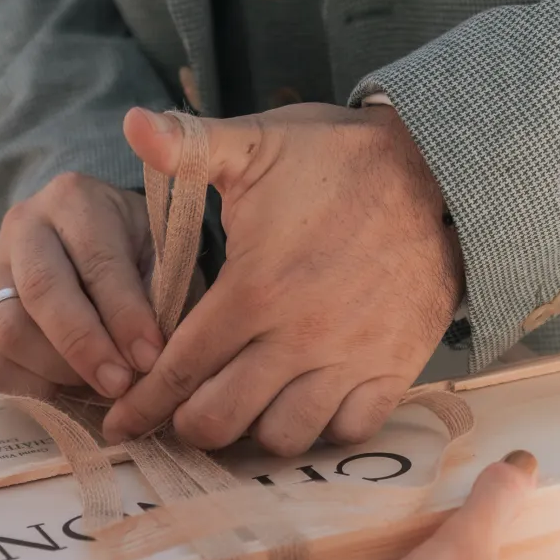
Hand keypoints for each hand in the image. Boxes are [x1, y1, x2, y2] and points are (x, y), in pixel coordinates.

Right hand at [0, 172, 165, 399]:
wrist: (85, 240)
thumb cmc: (133, 251)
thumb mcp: (159, 253)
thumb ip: (161, 294)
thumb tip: (152, 358)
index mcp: (75, 200)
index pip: (97, 261)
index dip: (125, 315)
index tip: (151, 358)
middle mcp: (23, 226)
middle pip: (41, 290)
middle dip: (84, 346)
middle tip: (119, 384)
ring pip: (7, 329)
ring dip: (57, 370)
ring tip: (97, 387)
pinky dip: (30, 387)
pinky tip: (66, 392)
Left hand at [102, 103, 463, 454]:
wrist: (440, 170)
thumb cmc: (338, 159)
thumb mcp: (258, 143)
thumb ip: (188, 144)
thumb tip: (130, 122)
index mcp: (253, 290)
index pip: (179, 369)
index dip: (143, 404)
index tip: (119, 424)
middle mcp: (298, 337)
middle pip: (221, 419)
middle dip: (188, 423)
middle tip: (179, 412)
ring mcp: (350, 359)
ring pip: (284, 437)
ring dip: (253, 432)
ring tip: (240, 408)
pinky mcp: (392, 369)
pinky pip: (348, 431)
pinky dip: (321, 431)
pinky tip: (299, 406)